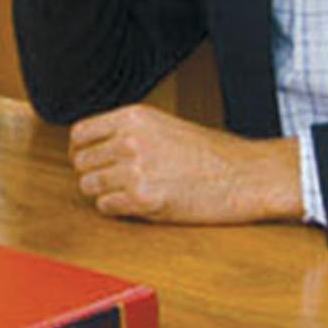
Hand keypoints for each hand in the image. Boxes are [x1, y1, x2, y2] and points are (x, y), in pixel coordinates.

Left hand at [68, 104, 302, 223]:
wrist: (247, 175)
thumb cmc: (212, 153)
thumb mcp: (164, 126)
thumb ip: (128, 132)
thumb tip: (94, 146)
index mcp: (132, 118)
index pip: (80, 134)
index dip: (82, 150)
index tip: (90, 160)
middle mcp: (129, 141)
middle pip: (81, 162)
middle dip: (93, 173)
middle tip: (111, 181)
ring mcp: (135, 170)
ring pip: (88, 186)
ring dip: (102, 192)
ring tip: (125, 193)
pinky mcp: (144, 199)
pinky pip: (105, 207)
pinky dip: (115, 209)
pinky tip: (133, 205)